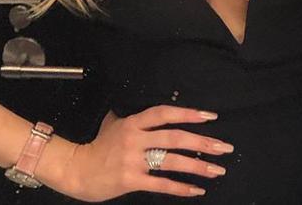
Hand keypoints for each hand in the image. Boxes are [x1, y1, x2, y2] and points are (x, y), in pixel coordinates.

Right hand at [64, 105, 232, 201]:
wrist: (77, 170)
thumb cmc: (99, 145)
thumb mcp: (115, 123)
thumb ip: (136, 118)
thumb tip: (157, 111)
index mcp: (133, 122)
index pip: (164, 113)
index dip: (187, 113)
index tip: (210, 116)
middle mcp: (134, 138)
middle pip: (173, 138)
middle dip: (201, 142)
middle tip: (223, 147)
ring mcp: (133, 160)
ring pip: (171, 161)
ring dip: (197, 166)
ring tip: (217, 169)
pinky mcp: (131, 181)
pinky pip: (161, 184)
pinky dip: (180, 187)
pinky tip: (197, 190)